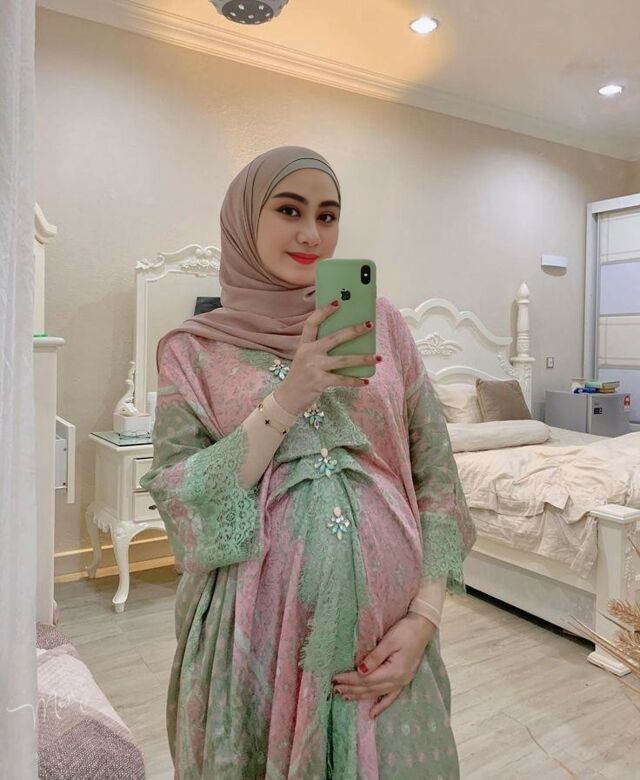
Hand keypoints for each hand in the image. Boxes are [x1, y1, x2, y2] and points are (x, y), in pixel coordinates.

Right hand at [274, 300, 378, 415]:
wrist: (288, 398)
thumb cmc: (301, 377)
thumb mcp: (305, 359)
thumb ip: (319, 349)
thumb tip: (347, 342)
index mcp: (304, 345)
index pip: (312, 323)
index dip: (324, 311)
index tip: (338, 302)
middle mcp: (308, 353)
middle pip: (334, 338)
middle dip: (354, 331)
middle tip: (369, 325)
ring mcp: (314, 367)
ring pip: (343, 360)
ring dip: (363, 359)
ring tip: (378, 357)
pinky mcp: (319, 381)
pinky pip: (342, 380)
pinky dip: (355, 381)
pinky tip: (366, 380)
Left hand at [331, 613, 435, 719]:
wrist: (423, 627)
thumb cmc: (406, 631)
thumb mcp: (389, 641)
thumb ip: (374, 657)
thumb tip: (360, 671)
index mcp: (394, 671)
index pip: (366, 679)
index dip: (350, 680)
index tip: (335, 679)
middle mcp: (398, 681)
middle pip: (370, 688)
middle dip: (351, 689)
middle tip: (334, 689)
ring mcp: (402, 682)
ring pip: (377, 693)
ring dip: (360, 696)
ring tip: (345, 697)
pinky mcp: (404, 679)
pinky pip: (390, 697)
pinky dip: (381, 706)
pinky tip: (372, 713)